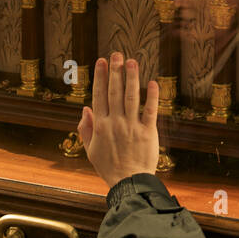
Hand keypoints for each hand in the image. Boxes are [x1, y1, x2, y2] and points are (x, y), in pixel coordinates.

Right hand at [77, 52, 160, 188]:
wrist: (129, 182)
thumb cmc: (109, 167)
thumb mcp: (90, 150)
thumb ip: (86, 129)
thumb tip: (85, 109)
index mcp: (100, 126)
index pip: (99, 96)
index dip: (100, 77)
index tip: (101, 62)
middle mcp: (115, 123)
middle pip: (114, 92)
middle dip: (115, 71)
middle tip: (117, 54)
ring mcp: (132, 127)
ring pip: (131, 97)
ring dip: (131, 78)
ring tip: (132, 62)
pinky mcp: (148, 132)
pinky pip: (150, 111)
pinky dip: (152, 97)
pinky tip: (152, 83)